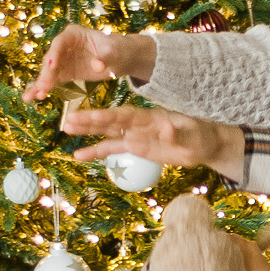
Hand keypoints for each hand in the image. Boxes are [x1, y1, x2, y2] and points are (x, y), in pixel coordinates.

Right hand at [23, 24, 155, 101]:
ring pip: (48, 71)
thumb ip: (105, 57)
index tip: (52, 66)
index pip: (60, 42)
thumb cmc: (118, 49)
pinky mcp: (65, 72)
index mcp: (74, 34)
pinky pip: (52, 80)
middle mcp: (64, 45)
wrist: (121, 58)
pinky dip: (43, 88)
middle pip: (51, 58)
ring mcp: (63, 59)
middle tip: (43, 87)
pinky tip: (32, 98)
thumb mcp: (114, 52)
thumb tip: (96, 65)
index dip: (55, 54)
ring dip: (40, 84)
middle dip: (46, 74)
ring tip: (31, 97)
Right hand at [66, 107, 245, 180]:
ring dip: (88, 130)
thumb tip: (167, 127)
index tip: (90, 116)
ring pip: (108, 131)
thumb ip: (178, 134)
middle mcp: (139, 123)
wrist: (204, 144)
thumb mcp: (193, 137)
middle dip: (90, 121)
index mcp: (151, 117)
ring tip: (66, 129)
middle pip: (111, 120)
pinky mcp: (135, 146)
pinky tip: (78, 155)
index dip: (107, 116)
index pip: (125, 115)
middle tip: (67, 120)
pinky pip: (112, 148)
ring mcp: (135, 134)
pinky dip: (96, 151)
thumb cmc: (201, 137)